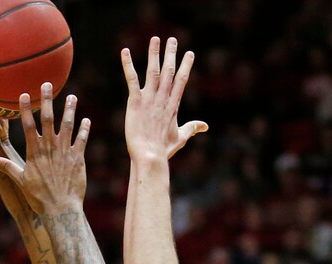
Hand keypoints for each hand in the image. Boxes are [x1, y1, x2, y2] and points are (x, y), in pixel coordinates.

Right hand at [0, 82, 89, 214]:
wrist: (60, 210)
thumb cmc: (39, 197)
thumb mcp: (20, 181)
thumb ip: (6, 167)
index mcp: (35, 152)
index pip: (28, 126)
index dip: (26, 109)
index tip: (24, 94)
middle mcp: (50, 148)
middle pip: (48, 119)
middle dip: (47, 100)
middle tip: (47, 84)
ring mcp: (65, 152)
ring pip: (67, 126)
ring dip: (69, 110)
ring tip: (72, 96)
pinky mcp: (78, 159)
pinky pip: (82, 140)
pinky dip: (84, 129)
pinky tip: (86, 119)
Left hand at [121, 36, 207, 161]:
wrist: (150, 156)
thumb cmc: (163, 150)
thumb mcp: (180, 138)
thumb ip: (192, 128)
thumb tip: (205, 126)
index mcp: (172, 106)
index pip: (181, 81)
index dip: (185, 66)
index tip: (189, 53)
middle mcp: (162, 99)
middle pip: (169, 72)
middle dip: (171, 55)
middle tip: (172, 40)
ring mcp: (149, 99)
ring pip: (153, 71)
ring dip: (154, 54)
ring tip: (155, 39)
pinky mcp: (136, 102)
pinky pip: (132, 80)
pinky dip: (128, 65)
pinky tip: (125, 51)